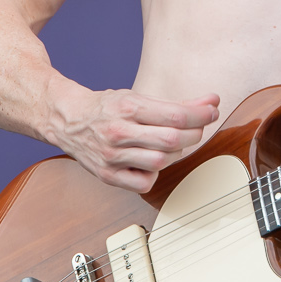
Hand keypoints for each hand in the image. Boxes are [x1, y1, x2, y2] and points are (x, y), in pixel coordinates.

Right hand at [45, 82, 218, 192]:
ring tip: (174, 143)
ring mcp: (113, 157)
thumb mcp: (136, 98)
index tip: (212, 110)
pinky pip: (144, 183)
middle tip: (199, 127)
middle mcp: (118, 133)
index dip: (201, 114)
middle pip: (172, 140)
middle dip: (195, 133)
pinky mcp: (108, 176)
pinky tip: (153, 162)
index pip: (175, 115)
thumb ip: (173, 104)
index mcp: (127, 108)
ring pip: (161, 162)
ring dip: (176, 153)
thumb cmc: (106, 108)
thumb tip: (210, 102)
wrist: (68, 121)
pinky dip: (155, 174)